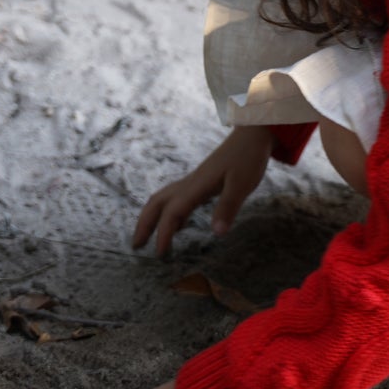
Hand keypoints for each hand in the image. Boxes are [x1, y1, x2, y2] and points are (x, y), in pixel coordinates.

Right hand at [132, 125, 273, 255]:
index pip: (173, 212)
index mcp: (197, 186)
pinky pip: (175, 198)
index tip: (159, 254)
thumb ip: (228, 207)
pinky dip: (167, 212)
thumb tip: (217, 233)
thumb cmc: (248, 158)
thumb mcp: (243, 184)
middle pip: (157, 203)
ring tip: (146, 237)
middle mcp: (190, 184)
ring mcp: (193, 181)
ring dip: (151, 217)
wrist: (252, 134)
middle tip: (136, 246)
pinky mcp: (200, 181)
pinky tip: (175, 224)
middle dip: (144, 224)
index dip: (163, 233)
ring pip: (163, 199)